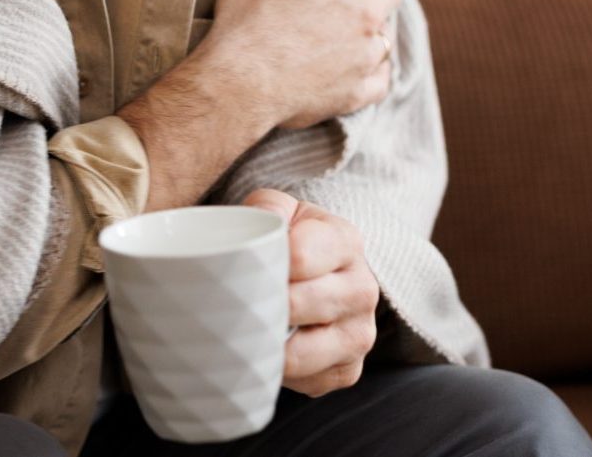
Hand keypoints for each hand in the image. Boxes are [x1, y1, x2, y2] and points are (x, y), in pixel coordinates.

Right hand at [200, 0, 408, 129]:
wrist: (238, 81)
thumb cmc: (250, 13)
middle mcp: (368, 17)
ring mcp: (365, 56)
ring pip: (387, 32)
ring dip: (374, 23)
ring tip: (351, 20)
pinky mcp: (356, 91)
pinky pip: (381, 76)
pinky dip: (374, 66)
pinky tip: (356, 62)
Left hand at [244, 188, 380, 397]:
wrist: (321, 273)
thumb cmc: (291, 240)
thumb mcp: (281, 210)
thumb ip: (265, 208)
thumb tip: (249, 239)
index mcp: (346, 242)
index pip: (299, 256)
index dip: (261, 264)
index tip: (239, 267)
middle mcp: (363, 289)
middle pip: (297, 305)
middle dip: (257, 305)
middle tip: (228, 302)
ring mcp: (360, 334)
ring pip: (300, 354)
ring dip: (263, 344)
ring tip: (241, 330)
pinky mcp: (349, 370)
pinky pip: (304, 382)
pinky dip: (277, 372)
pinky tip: (267, 350)